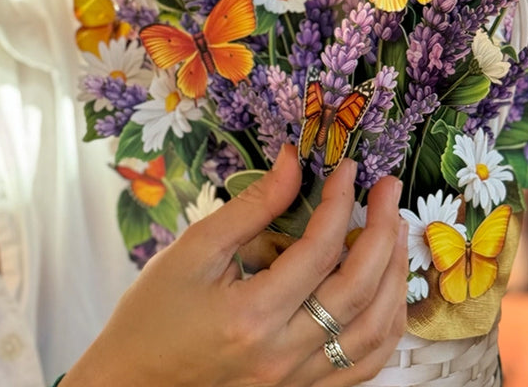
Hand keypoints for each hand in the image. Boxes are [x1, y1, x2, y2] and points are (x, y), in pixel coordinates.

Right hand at [64, 146, 407, 386]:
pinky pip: (364, 364)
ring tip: (394, 233)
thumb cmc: (153, 312)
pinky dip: (385, 324)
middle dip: (383, 231)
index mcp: (252, 315)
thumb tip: (293, 162)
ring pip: (374, 332)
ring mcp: (296, 379)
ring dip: (394, 277)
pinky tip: (385, 289)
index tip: (347, 170)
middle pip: (359, 290)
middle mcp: (282, 353)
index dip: (339, 202)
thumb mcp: (193, 250)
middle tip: (389, 190)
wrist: (133, 378)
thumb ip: (250, 207)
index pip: (318, 250)